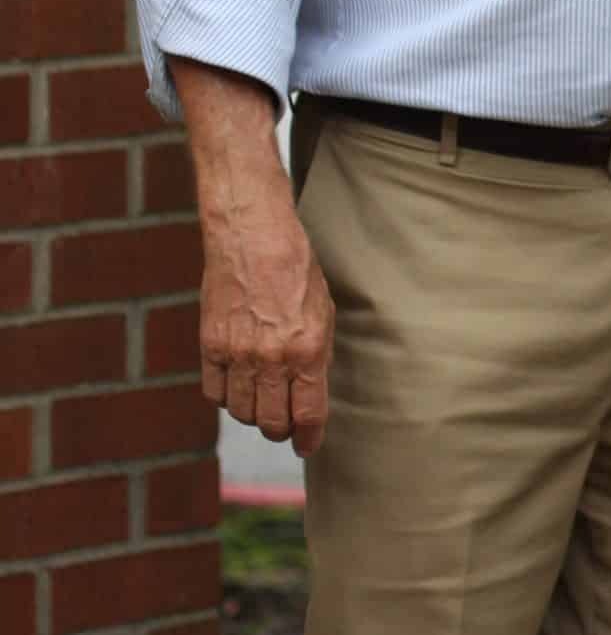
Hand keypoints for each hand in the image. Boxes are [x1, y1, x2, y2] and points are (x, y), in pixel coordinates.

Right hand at [198, 185, 334, 457]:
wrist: (254, 240)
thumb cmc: (297, 273)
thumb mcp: (324, 313)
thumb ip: (316, 357)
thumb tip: (309, 398)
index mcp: (308, 350)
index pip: (309, 413)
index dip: (309, 437)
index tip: (307, 446)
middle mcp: (271, 358)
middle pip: (272, 422)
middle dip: (281, 430)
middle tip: (285, 427)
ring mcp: (237, 354)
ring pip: (241, 412)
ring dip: (254, 414)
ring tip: (263, 401)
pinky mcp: (209, 346)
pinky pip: (215, 393)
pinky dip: (227, 397)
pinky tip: (238, 386)